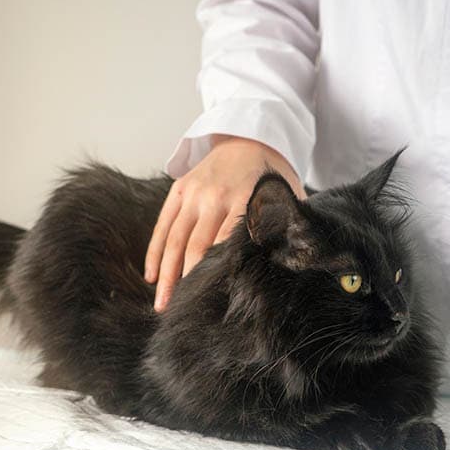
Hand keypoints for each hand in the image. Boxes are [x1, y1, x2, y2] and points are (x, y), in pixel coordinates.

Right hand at [145, 135, 304, 311]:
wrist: (249, 137)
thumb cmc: (272, 176)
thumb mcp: (286, 196)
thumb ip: (289, 225)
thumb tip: (299, 259)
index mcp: (243, 199)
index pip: (226, 243)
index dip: (217, 272)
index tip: (211, 300)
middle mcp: (213, 197)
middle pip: (195, 247)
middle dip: (186, 282)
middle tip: (181, 311)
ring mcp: (193, 193)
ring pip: (174, 240)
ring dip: (165, 274)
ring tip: (161, 304)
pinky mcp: (178, 190)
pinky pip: (162, 225)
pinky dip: (154, 252)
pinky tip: (150, 276)